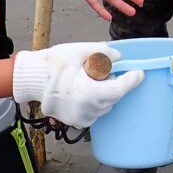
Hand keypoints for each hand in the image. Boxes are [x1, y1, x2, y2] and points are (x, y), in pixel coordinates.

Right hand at [13, 42, 143, 127]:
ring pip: (106, 105)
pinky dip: (96, 101)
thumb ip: (104, 53)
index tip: (140, 73)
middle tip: (105, 70)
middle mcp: (87, 110)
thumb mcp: (80, 51)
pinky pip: (96, 111)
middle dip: (115, 83)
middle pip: (114, 97)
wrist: (32, 80)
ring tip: (91, 79)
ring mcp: (82, 119)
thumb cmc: (54, 64)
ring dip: (105, 93)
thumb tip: (119, 58)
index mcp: (89, 93)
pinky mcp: (78, 122)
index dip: (132, 81)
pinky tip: (85, 89)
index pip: (119, 89)